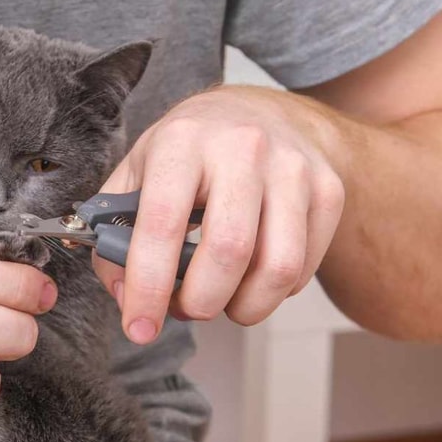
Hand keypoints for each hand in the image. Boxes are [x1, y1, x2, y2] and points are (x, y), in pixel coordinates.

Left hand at [94, 86, 345, 343]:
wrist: (258, 113)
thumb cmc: (185, 155)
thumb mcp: (135, 175)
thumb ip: (113, 236)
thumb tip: (126, 297)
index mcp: (182, 142)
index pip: (163, 225)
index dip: (149, 287)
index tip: (139, 329)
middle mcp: (243, 148)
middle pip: (229, 252)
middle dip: (199, 303)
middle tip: (183, 308)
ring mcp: (292, 168)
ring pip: (277, 268)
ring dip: (242, 308)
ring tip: (219, 300)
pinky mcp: (327, 190)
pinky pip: (303, 269)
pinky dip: (272, 293)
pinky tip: (250, 277)